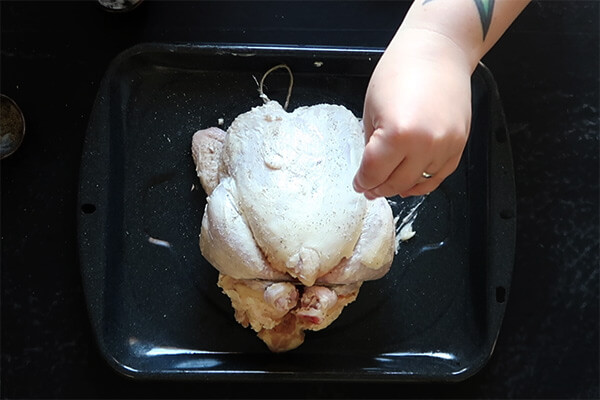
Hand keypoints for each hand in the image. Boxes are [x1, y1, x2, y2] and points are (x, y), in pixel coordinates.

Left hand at [353, 28, 472, 198]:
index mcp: (397, 133)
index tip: (358, 184)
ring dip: (400, 187)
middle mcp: (424, 143)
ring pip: (418, 183)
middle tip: (370, 187)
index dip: (362, 182)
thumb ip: (371, 145)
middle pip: (396, 182)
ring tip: (388, 184)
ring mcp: (445, 146)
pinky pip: (440, 176)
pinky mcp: (460, 144)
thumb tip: (371, 172)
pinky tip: (410, 182)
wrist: (437, 52)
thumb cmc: (400, 72)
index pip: (374, 173)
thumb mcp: (371, 110)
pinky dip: (424, 183)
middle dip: (379, 188)